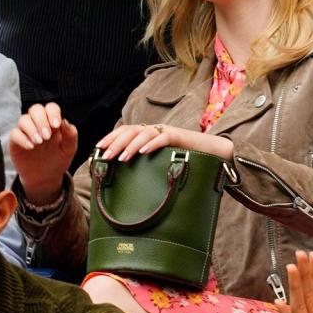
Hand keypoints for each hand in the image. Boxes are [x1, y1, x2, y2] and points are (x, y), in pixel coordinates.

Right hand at [9, 103, 77, 204]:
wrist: (45, 178)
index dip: (52, 113)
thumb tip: (65, 121)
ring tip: (39, 142)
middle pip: (35, 109)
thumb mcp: (68, 150)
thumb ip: (71, 135)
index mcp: (51, 122)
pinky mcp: (15, 142)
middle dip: (41, 120)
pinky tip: (30, 147)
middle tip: (47, 136)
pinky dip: (22, 139)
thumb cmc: (57, 160)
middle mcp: (37, 123)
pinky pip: (14, 134)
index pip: (50, 107)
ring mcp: (25, 132)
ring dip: (32, 129)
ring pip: (23, 119)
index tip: (56, 125)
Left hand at [95, 124, 233, 161]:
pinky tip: (143, 152)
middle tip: (106, 156)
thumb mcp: (160, 163)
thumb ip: (145, 166)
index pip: (125, 131)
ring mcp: (167, 132)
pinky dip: (152, 144)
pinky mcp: (179, 136)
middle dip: (116, 143)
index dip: (111, 137)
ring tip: (122, 158)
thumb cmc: (184, 161)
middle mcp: (155, 130)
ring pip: (144, 133)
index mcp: (148, 134)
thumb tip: (124, 183)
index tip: (98, 148)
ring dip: (131, 145)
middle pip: (130, 131)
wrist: (213, 153)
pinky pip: (164, 137)